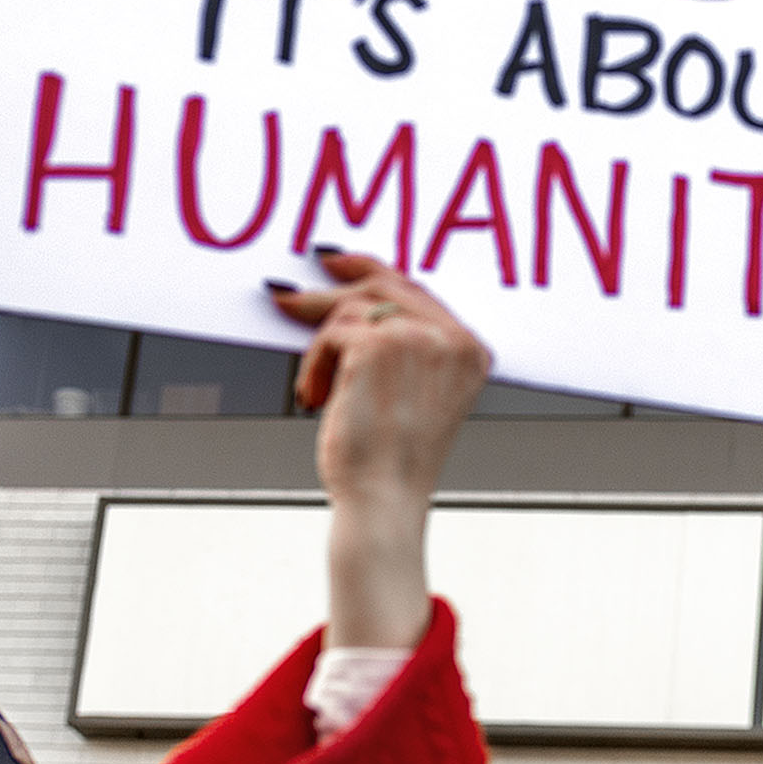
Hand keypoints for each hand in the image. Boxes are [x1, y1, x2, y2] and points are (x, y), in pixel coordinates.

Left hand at [268, 250, 488, 650]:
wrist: (383, 499)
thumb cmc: (392, 461)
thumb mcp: (413, 396)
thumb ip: (406, 348)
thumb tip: (353, 301)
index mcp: (470, 351)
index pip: (419, 291)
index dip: (373, 273)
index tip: (337, 264)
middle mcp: (452, 339)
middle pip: (384, 286)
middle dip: (331, 289)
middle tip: (292, 292)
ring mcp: (417, 338)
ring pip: (351, 310)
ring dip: (321, 351)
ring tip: (317, 391)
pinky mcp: (376, 345)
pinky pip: (330, 334)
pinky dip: (313, 367)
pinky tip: (316, 399)